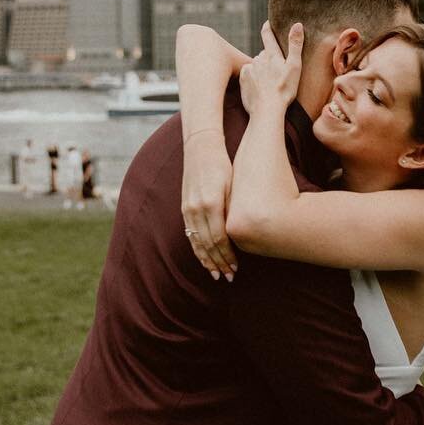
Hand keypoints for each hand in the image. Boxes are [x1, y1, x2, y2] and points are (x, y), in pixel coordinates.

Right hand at [181, 130, 237, 280]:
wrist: (201, 147)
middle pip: (207, 244)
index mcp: (210, 203)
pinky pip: (189, 234)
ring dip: (206, 260)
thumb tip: (238, 234)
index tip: (236, 269)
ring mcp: (188, 208)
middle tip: (228, 277)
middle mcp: (196, 209)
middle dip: (218, 263)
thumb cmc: (224, 164)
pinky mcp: (185, 207)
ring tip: (216, 274)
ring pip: (196, 242)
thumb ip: (232, 209)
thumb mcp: (233, 184)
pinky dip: (197, 249)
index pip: (219, 239)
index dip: (227, 256)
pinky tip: (203, 258)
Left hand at [239, 22, 302, 115]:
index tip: (268, 23)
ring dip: (261, 69)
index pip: (267, 35)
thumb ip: (295, 45)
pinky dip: (253, 78)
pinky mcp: (243, 80)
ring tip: (270, 82)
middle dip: (269, 58)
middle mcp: (258, 59)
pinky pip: (248, 74)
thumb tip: (297, 24)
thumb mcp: (294, 66)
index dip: (267, 27)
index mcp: (272, 55)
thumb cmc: (284, 90)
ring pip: (256, 65)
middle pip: (264, 54)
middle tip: (277, 70)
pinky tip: (260, 87)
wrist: (267, 109)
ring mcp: (249, 69)